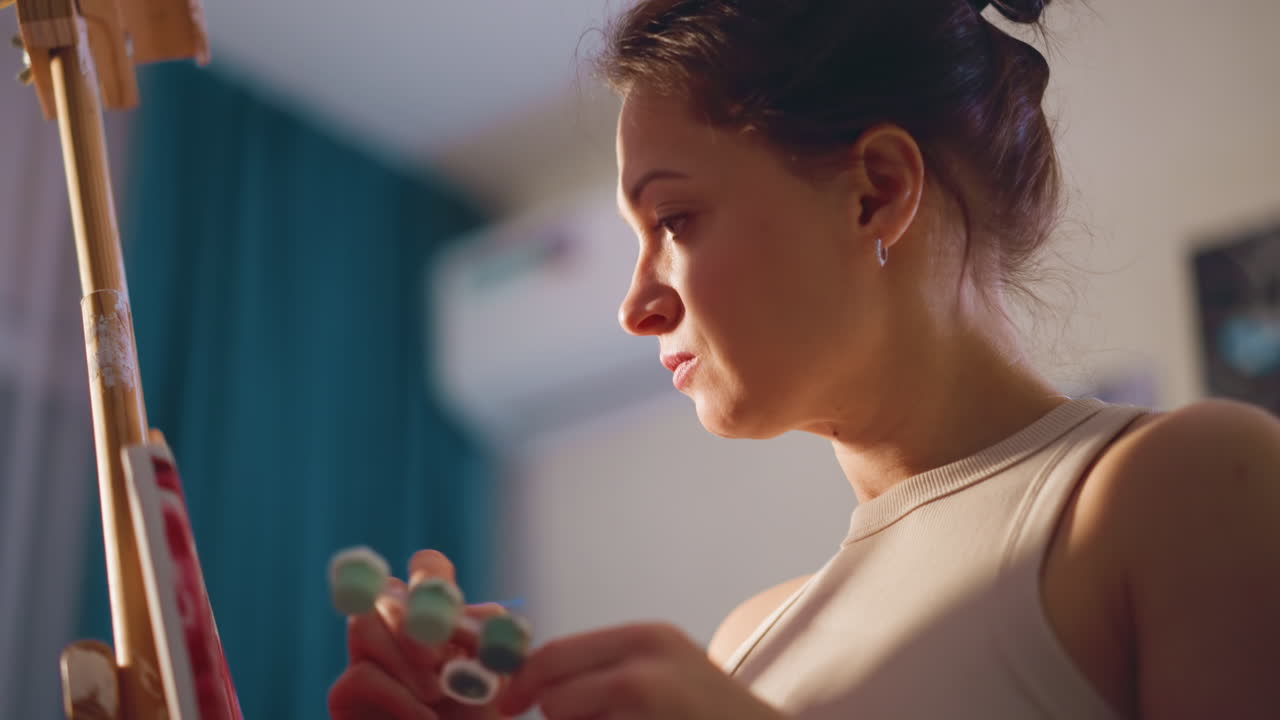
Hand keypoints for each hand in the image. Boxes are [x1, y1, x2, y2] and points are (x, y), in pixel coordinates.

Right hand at [328, 550, 512, 719]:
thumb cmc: (475, 716)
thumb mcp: (495, 677)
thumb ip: (490, 643)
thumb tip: (485, 613)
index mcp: (435, 611)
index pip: (427, 567)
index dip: (432, 578)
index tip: (453, 612)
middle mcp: (395, 624)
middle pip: (389, 590)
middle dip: (413, 619)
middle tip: (437, 657)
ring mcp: (365, 655)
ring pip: (363, 624)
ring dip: (405, 662)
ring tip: (436, 694)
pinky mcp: (344, 691)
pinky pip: (362, 675)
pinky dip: (399, 698)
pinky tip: (426, 718)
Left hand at [495, 622, 786, 719]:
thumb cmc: (709, 715)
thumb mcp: (664, 670)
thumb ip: (605, 669)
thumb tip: (525, 681)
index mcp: (647, 638)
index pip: (555, 653)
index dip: (521, 683)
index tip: (507, 705)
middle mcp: (647, 667)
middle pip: (555, 697)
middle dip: (556, 717)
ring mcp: (652, 707)